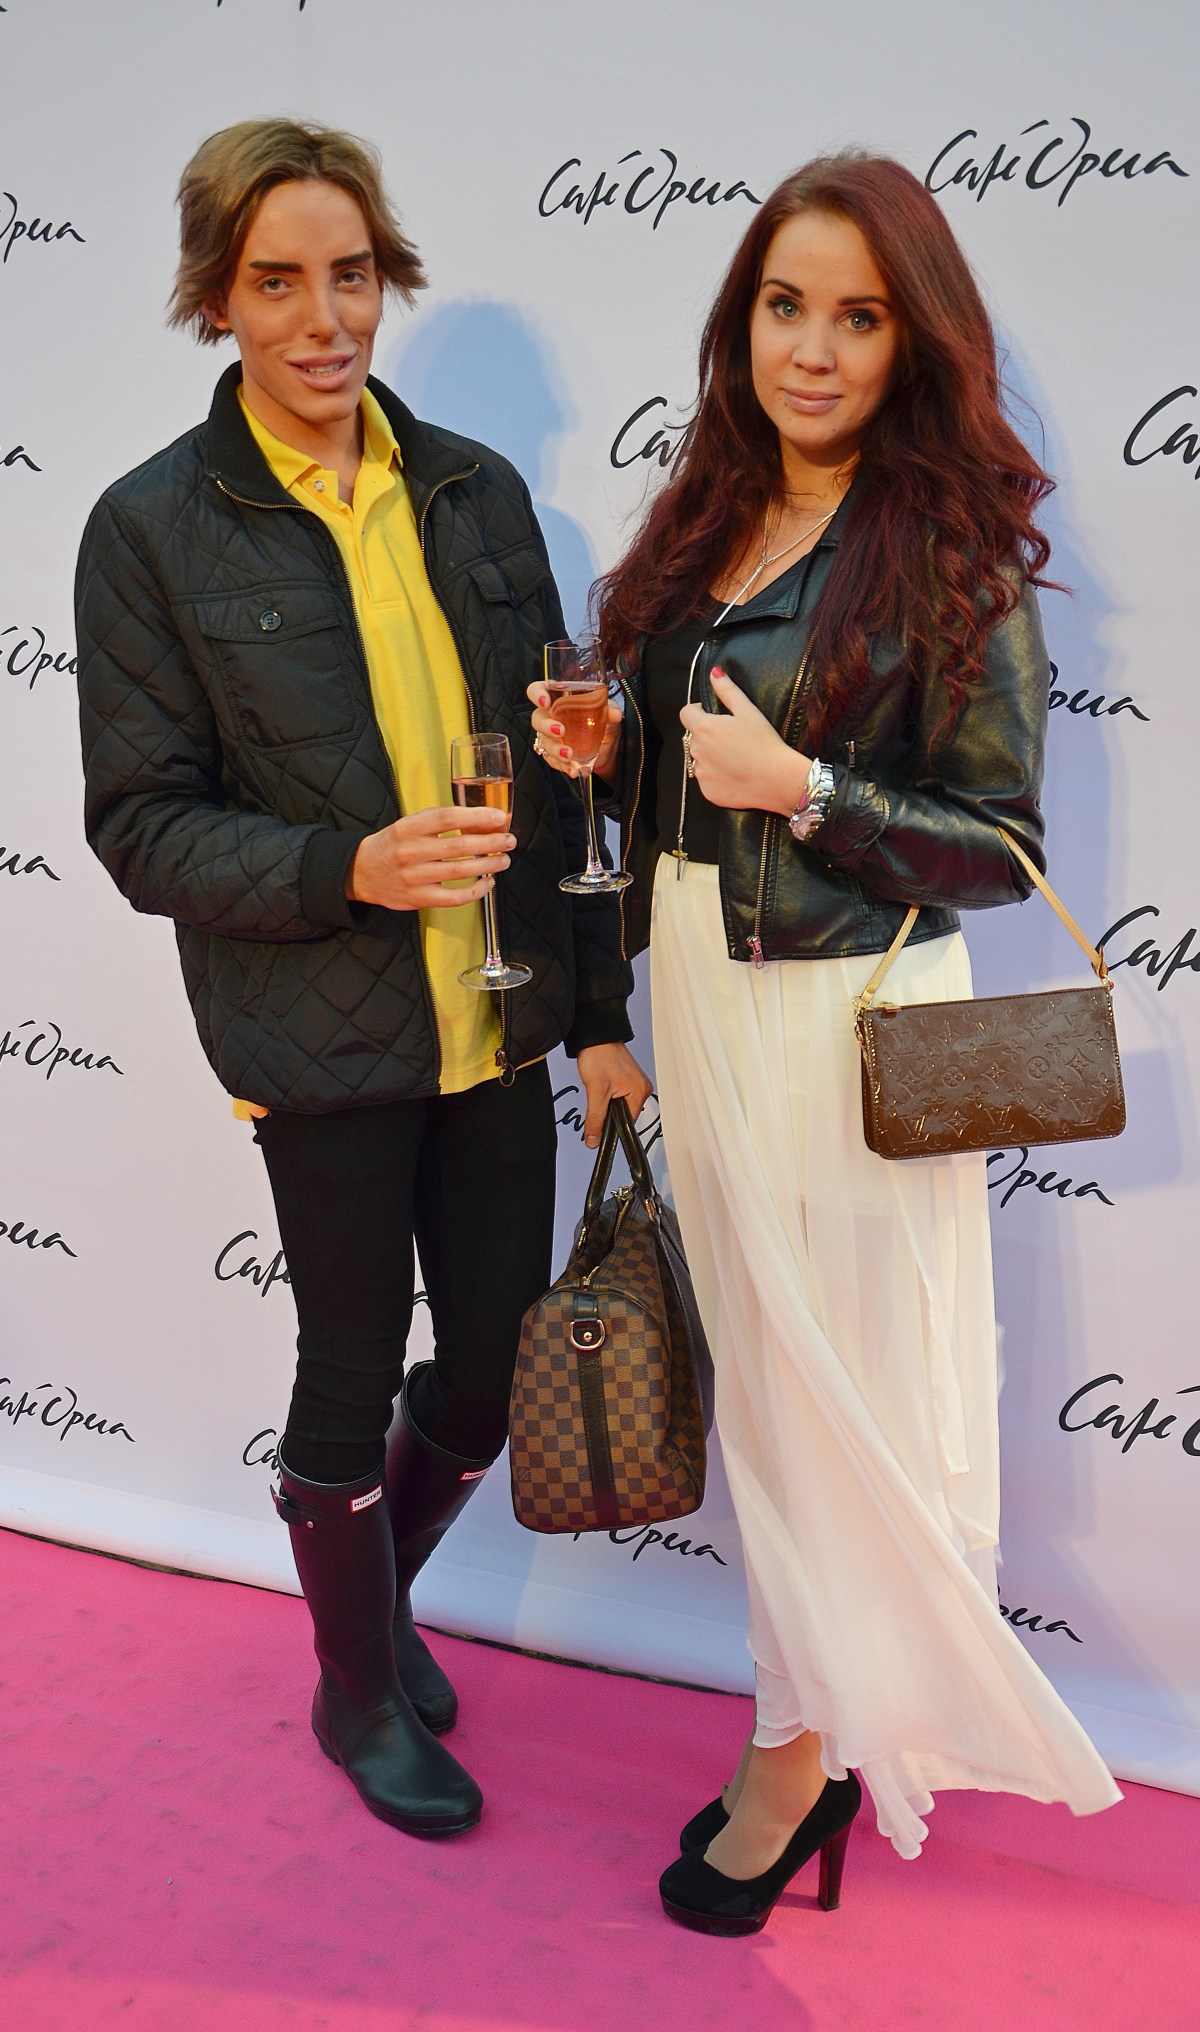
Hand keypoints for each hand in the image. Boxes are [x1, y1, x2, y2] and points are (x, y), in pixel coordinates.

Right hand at [347, 806, 514, 909]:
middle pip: (459, 846)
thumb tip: (482, 820)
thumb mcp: (409, 824)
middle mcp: (411, 851)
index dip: (477, 816)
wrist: (362, 872)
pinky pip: (454, 897)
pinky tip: (488, 883)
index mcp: (409, 827)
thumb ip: (440, 821)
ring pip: (460, 871)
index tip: (500, 816)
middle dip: (491, 842)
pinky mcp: (419, 898)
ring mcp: (414, 877)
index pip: (448, 818)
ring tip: (503, 859)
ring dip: (488, 865)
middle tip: (509, 840)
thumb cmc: (394, 845)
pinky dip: (476, 891)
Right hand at [526, 680, 622, 782]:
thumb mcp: (609, 713)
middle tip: (561, 731)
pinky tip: (573, 769)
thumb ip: (611, 709)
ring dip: (555, 749)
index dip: (537, 694)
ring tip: (569, 755)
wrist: (608, 749)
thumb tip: (614, 714)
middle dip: (546, 726)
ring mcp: (550, 737)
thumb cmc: (603, 722)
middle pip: (537, 718)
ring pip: (544, 741)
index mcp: (559, 698)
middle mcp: (551, 716)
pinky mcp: (554, 755)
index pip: (538, 690)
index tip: (546, 702)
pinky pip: (552, 760)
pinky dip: (562, 766)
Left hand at [576, 1042, 653, 1149]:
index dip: (612, 1126)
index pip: (627, 1123)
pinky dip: (608, 1095)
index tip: (600, 1125)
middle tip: (598, 1097)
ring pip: (619, 1106)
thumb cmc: (600, 1055)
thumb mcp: (595, 1092)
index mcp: (640, 1092)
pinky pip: (619, 1096)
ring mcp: (635, 1082)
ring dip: (607, 1103)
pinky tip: (602, 1085)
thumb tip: (594, 1140)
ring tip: (600, 1087)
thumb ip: (595, 1119)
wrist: (595, 1037)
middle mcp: (641, 1087)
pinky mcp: (627, 1079)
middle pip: (624, 1115)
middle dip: (608, 1112)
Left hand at [680, 667, 808, 814]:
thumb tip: (714, 673)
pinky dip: (717, 777)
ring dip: (711, 757)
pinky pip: (707, 780)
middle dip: (707, 736)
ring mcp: (701, 773)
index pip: (686, 713)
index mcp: (704, 728)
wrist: (778, 780)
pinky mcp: (708, 792)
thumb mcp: (748, 711)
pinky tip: (736, 775)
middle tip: (733, 740)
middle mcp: (696, 751)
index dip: (699, 712)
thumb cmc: (765, 743)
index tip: (713, 716)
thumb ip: (727, 691)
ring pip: (700, 760)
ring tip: (736, 758)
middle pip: (694, 738)